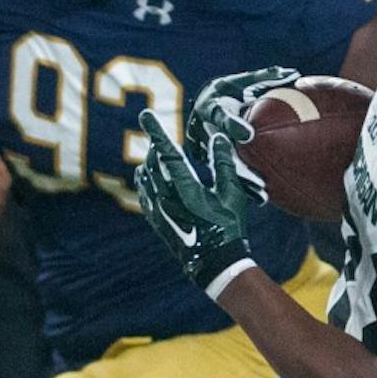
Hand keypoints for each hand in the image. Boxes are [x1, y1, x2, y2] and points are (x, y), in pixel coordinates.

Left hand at [135, 111, 251, 289]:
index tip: (145, 114)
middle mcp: (167, 197)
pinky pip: (144, 196)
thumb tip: (217, 136)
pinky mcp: (158, 222)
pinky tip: (146, 180)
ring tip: (153, 156)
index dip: (156, 131)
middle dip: (155, 146)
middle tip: (157, 136)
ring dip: (149, 164)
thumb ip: (223, 163)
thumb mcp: (232, 194)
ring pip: (145, 179)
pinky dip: (145, 183)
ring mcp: (159, 211)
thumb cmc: (228, 227)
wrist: (215, 263)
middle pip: (153, 163)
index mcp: (185, 188)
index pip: (166, 152)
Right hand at [186, 66, 299, 202]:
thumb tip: (295, 74)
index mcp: (210, 107)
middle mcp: (206, 130)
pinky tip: (262, 198)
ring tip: (261, 194)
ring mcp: (207, 148)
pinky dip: (244, 186)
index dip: (233, 126)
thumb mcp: (240, 82)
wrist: (203, 109)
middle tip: (257, 178)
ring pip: (225, 168)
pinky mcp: (212, 160)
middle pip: (222, 152)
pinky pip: (229, 174)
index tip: (248, 134)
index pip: (220, 117)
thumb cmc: (228, 91)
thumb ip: (264, 79)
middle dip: (238, 166)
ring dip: (243, 182)